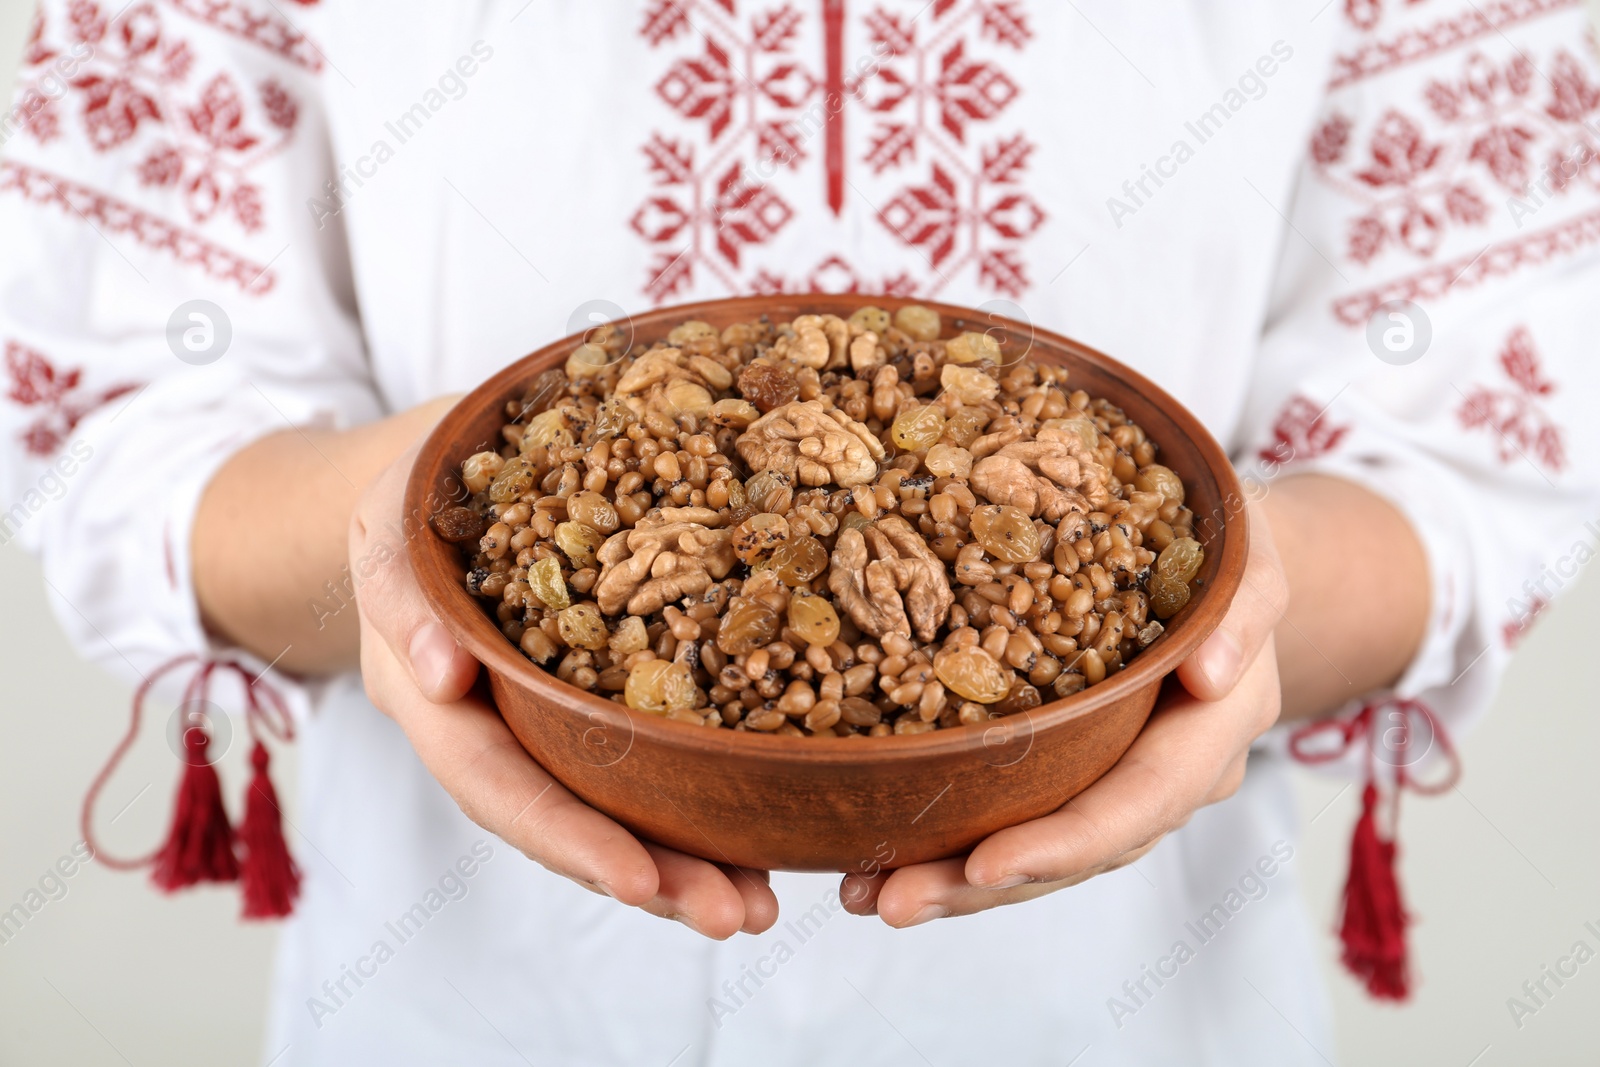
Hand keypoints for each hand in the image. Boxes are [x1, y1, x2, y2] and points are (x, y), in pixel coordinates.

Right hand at [350, 435, 778, 938]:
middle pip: (573, 823)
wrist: (441, 482)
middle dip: (653, 878)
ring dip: (689, 864)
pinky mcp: (602, 699)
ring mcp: (551, 723)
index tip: (640, 881)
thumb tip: (444, 675)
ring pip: (618, 808)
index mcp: (440, 705)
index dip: (568, 837)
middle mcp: (500, 732)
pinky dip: (704, 803)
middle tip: (736, 916)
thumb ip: (396, 592)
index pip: (500, 786)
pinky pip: (651, 760)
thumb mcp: (386, 527)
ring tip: (762, 909)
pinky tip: (768, 837)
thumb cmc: (411, 500)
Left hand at [840, 502, 1287, 925]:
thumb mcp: (1247, 559)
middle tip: (890, 899)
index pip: (1138, 803)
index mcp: (1211, 733)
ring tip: (864, 892)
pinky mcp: (1077, 772)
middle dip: (980, 885)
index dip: (1064, 842)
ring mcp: (1120, 783)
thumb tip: (1212, 673)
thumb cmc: (1223, 552)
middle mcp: (1167, 778)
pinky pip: (1019, 819)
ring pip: (1039, 852)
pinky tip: (876, 859)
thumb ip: (1244, 611)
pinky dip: (953, 845)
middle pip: (1073, 852)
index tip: (982, 865)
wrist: (1214, 563)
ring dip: (952, 881)